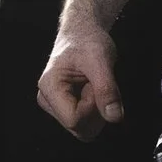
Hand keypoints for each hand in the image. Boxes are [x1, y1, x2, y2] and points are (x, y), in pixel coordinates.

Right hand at [37, 20, 124, 140]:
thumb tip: (114, 117)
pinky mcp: (63, 107)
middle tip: (95, 83)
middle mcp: (47, 100)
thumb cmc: (87, 40)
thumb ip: (106, 89)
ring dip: (96, 110)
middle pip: (79, 128)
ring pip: (83, 129)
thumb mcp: (101, 60)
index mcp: (49, 88)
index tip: (95, 84)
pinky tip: (91, 90)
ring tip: (92, 85)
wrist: (82, 32)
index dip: (93, 106)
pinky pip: (85, 123)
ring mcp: (54, 105)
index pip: (75, 120)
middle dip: (96, 109)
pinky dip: (95, 109)